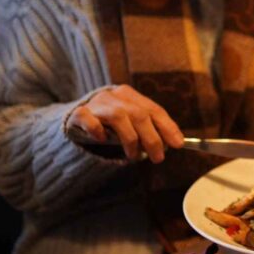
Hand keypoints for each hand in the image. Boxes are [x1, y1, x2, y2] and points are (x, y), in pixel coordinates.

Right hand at [67, 85, 183, 162]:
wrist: (74, 117)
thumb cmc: (110, 123)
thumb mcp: (131, 122)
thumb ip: (149, 128)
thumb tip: (174, 143)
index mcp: (131, 95)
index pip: (154, 110)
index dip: (168, 127)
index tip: (178, 144)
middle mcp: (115, 96)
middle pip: (139, 115)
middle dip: (152, 138)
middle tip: (158, 158)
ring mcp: (96, 103)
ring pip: (119, 118)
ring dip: (130, 140)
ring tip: (135, 156)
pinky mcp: (78, 113)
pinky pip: (89, 120)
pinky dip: (98, 131)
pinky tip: (103, 140)